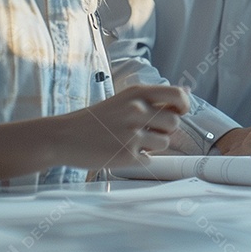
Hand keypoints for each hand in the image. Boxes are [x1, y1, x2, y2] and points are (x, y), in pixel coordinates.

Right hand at [58, 84, 188, 168]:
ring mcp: (132, 133)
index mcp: (136, 94)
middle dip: (165, 130)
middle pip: (174, 123)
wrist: (63, 137)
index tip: (179, 112)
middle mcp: (136, 110)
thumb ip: (153, 98)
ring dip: (153, 145)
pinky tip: (122, 151)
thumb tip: (187, 92)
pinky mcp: (127, 155)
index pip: (178, 96)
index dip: (184, 106)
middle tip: (146, 131)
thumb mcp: (124, 99)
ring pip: (165, 143)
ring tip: (131, 141)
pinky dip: (140, 158)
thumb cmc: (95, 119)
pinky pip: (150, 159)